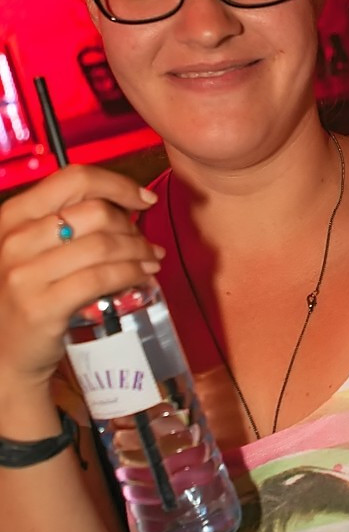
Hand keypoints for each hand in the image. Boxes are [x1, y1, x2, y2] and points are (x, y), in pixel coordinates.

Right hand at [0, 165, 162, 393]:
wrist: (5, 352)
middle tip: (145, 243)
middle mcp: (14, 239)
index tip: (143, 198)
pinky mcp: (42, 306)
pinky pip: (102, 278)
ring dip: (139, 250)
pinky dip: (132, 273)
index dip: (118, 184)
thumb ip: (70, 222)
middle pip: (95, 212)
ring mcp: (25, 274)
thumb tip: (127, 206)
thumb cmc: (30, 293)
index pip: (73, 178)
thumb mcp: (35, 249)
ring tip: (151, 259)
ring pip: (104, 245)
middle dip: (132, 226)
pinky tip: (143, 276)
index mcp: (13, 215)